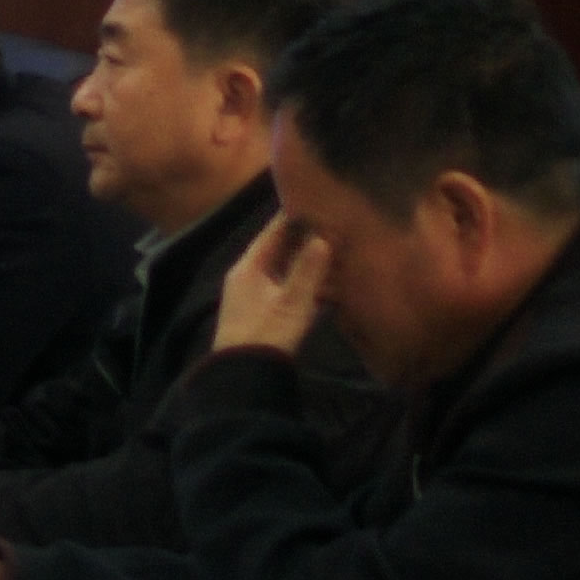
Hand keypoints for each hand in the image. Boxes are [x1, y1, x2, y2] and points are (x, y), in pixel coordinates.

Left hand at [210, 214, 332, 360]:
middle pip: (278, 251)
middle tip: (331, 223)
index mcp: (248, 268)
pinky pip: (286, 290)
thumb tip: (322, 236)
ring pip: (283, 271)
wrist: (244, 378)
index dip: (292, 217)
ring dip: (305, 262)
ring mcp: (253, 297)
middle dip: (303, 239)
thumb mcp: (291, 302)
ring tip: (334, 248)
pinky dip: (304, 285)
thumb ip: (307, 270)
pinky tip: (326, 285)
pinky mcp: (263, 315)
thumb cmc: (266, 335)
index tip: (315, 201)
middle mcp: (248, 277)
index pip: (271, 233)